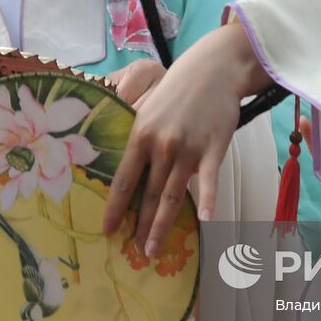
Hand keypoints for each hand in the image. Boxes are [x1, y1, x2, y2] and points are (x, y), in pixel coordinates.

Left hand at [102, 21, 271, 255]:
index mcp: (140, 135)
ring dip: (163, 225)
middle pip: (149, 194)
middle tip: (134, 252)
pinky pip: (209, 179)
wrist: (213, 69)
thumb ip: (140, 138)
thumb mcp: (147, 108)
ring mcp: (188, 148)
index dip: (114, 207)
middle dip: (141, 225)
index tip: (106, 230)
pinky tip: (206, 221)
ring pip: (173, 194)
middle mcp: (161, 145)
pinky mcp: (213, 148)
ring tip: (153, 249)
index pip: (123, 180)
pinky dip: (208, 200)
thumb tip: (128, 169)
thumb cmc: (177, 88)